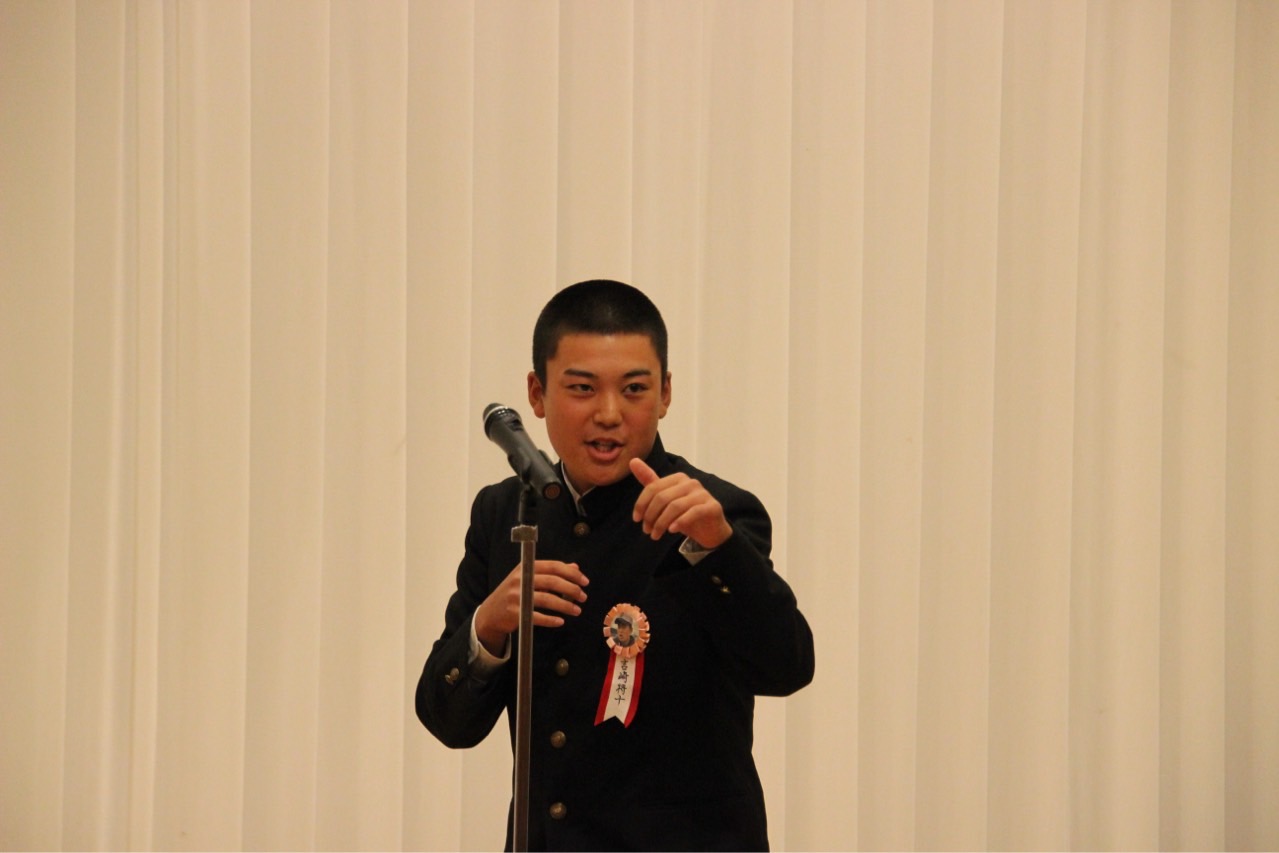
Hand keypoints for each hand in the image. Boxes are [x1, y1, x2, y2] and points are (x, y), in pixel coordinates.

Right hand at [473, 560, 588, 654]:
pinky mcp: (515, 613)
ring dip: (566, 606)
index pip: (554, 566)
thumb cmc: (515, 593)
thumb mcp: (530, 578)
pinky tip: (561, 622)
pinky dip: (551, 620)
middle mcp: (521, 579)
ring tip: (577, 610)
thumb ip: (552, 572)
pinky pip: (538, 617)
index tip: (585, 582)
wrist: (491, 613)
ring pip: (548, 600)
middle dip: (572, 590)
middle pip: (553, 582)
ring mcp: (517, 596)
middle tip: (583, 597)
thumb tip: (575, 567)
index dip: (572, 573)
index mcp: (526, 567)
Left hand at [630, 457, 732, 548]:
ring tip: (655, 535)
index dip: (641, 504)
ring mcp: (703, 494)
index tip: (636, 519)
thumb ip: (650, 481)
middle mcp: (691, 482)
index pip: (653, 488)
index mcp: (678, 477)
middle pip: (662, 497)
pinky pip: (693, 512)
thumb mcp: (665, 498)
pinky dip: (680, 522)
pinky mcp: (712, 506)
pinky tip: (672, 531)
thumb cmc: (684, 513)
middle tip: (647, 531)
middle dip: (651, 516)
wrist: (709, 529)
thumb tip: (632, 460)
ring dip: (662, 523)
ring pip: (675, 506)